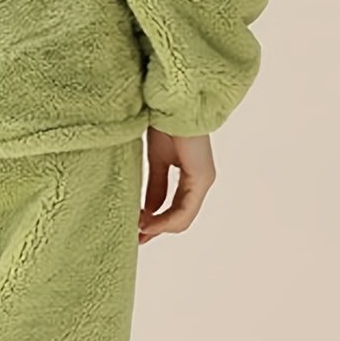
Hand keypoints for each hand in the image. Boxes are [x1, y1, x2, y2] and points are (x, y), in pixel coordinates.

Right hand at [139, 127, 215, 242]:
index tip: (136, 229)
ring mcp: (203, 180)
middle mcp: (201, 181)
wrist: (171, 104)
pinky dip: (165, 220)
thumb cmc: (165, 124)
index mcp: (192, 177)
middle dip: (157, 229)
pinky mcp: (201, 177)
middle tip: (136, 236)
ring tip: (139, 229)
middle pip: (180, 219)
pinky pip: (184, 210)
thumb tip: (148, 211)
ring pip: (183, 219)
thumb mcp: (156, 161)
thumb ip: (155, 187)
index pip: (177, 210)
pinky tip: (148, 222)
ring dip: (159, 227)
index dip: (157, 223)